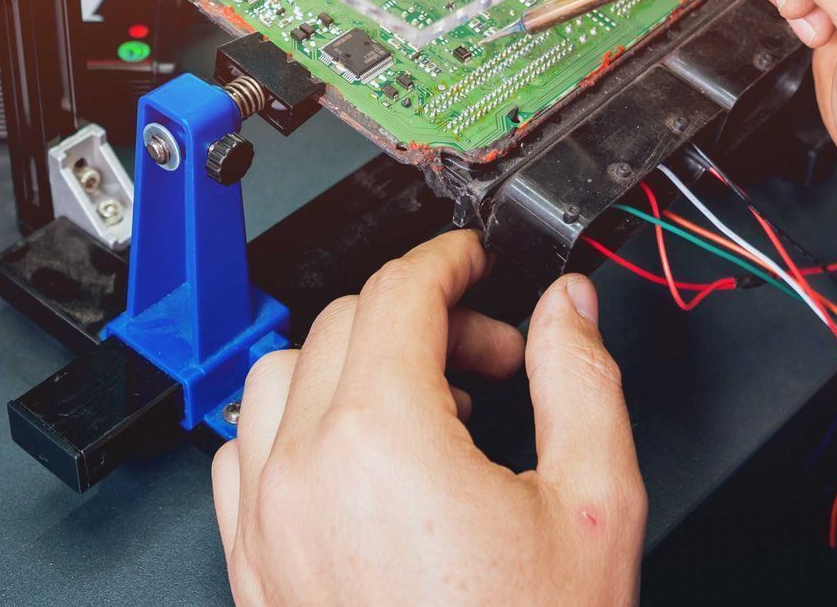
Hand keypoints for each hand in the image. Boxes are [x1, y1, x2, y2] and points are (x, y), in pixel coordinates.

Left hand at [212, 230, 644, 606]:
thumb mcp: (595, 505)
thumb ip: (580, 381)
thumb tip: (566, 312)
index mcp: (383, 439)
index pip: (398, 293)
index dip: (449, 261)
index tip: (477, 261)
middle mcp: (304, 474)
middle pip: (342, 325)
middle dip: (421, 318)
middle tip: (492, 357)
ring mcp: (266, 528)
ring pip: (276, 379)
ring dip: (347, 364)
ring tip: (423, 402)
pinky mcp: (253, 575)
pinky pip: (241, 458)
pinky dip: (291, 429)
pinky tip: (354, 456)